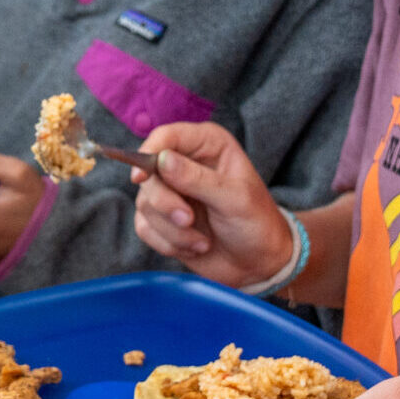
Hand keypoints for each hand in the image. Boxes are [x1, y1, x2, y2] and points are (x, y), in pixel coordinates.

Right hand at [130, 122, 293, 288]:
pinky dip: (168, 243)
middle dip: (166, 203)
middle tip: (187, 220)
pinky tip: (195, 246)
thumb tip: (162, 160)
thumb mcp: (234, 198)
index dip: (150, 151)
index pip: (167, 136)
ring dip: (173, 230)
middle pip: (148, 174)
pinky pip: (145, 228)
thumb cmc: (256, 222)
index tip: (141, 177)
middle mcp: (185, 163)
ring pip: (145, 204)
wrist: (258, 262)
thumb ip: (197, 178)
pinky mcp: (162, 219)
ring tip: (202, 240)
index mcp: (207, 145)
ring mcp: (171, 192)